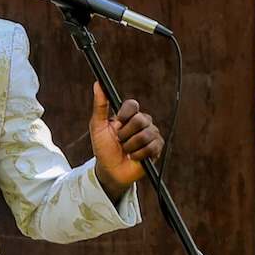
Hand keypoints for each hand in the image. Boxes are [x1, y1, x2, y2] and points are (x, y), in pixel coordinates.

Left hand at [89, 82, 162, 199]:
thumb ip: (100, 105)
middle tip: (119, 141)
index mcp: (129, 115)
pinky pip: (151, 147)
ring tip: (125, 150)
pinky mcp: (156, 148)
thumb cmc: (103, 148)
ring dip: (130, 146)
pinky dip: (138, 154)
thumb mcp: (97, 126)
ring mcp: (151, 135)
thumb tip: (97, 84)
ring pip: (146, 134)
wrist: (110, 171)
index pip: (133, 105)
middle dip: (125, 134)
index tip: (117, 123)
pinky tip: (133, 157)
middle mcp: (142, 122)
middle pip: (140, 119)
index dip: (125, 114)